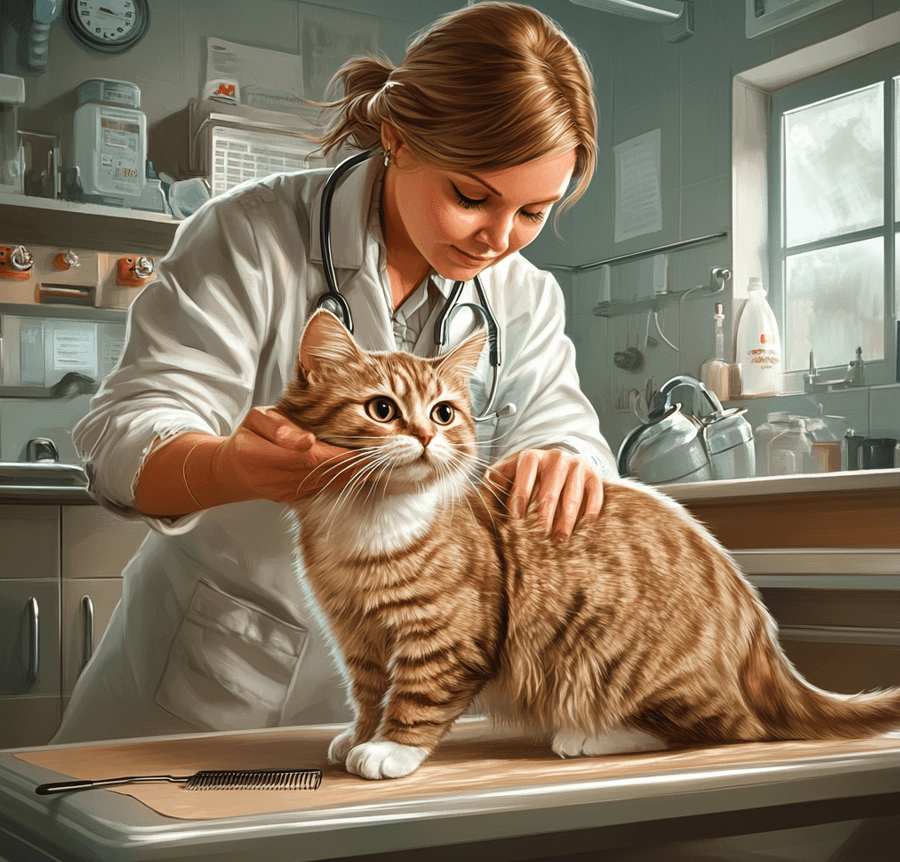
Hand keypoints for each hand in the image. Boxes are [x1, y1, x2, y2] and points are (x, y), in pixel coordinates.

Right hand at [209, 407, 366, 503]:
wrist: (233, 469)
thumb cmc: (248, 436)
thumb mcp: (256, 419)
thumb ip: (279, 427)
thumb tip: (307, 440)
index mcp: (255, 455)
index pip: (305, 457)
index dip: (335, 454)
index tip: (361, 448)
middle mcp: (269, 479)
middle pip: (318, 472)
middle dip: (351, 464)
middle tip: (380, 454)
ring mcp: (281, 492)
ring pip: (323, 483)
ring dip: (352, 474)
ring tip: (378, 463)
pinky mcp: (291, 498)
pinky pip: (321, 489)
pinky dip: (342, 480)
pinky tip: (362, 473)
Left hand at [486, 449, 603, 540]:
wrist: (560, 459)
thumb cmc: (530, 472)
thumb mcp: (510, 469)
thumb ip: (496, 479)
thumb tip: (484, 491)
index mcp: (532, 457)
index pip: (525, 478)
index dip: (520, 499)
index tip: (517, 519)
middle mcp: (556, 458)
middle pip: (549, 492)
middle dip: (544, 517)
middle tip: (539, 537)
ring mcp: (577, 466)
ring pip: (572, 497)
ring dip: (566, 521)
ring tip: (560, 539)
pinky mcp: (594, 476)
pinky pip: (594, 497)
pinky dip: (589, 514)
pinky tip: (583, 528)